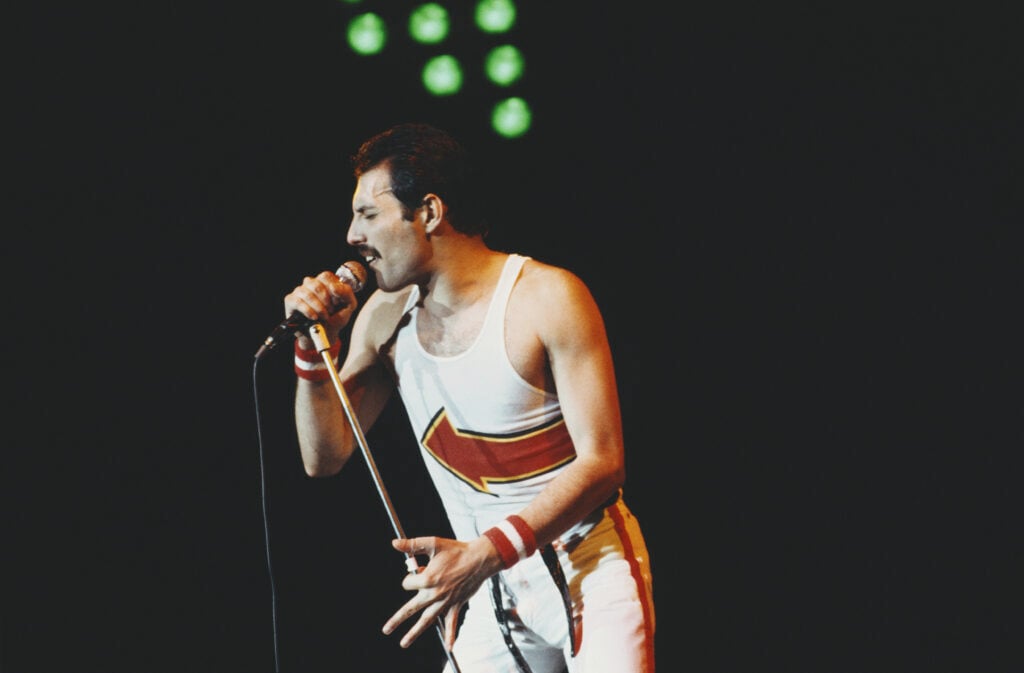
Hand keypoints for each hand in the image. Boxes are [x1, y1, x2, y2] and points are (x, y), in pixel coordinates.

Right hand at [283, 270, 358, 344]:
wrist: (325, 334)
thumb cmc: (336, 317)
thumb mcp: (349, 305)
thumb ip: (346, 293)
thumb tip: (334, 287)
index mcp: (324, 281)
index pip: (326, 276)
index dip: (332, 289)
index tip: (337, 302)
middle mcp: (311, 284)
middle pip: (316, 284)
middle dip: (326, 301)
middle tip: (331, 311)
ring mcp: (300, 291)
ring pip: (307, 293)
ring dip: (318, 307)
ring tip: (324, 317)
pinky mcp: (290, 301)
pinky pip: (297, 301)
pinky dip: (308, 310)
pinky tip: (314, 317)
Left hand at [383, 535, 500, 648]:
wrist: (480, 558)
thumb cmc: (457, 550)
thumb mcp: (433, 543)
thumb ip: (412, 545)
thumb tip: (394, 543)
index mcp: (428, 579)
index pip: (408, 584)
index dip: (410, 578)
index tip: (418, 571)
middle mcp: (434, 593)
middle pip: (411, 608)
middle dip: (397, 619)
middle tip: (386, 629)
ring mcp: (445, 601)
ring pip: (426, 620)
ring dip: (414, 633)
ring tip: (404, 643)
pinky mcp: (456, 605)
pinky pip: (452, 622)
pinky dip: (451, 635)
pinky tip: (449, 647)